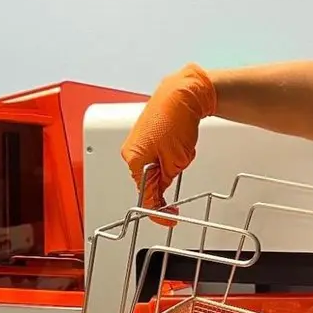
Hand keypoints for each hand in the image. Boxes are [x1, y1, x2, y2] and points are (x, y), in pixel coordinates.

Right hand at [119, 64, 217, 220]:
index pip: (145, 196)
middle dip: (166, 180)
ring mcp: (136, 142)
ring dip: (167, 167)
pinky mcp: (144, 135)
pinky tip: (176, 143)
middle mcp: (130, 152)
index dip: (159, 212)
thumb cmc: (177, 119)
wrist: (182, 93)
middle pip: (147, 182)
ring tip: (180, 148)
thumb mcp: (177, 161)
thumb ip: (166, 181)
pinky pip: (154, 155)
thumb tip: (161, 191)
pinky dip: (166, 156)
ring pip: (152, 168)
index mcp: (134, 160)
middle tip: (181, 166)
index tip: (170, 219)